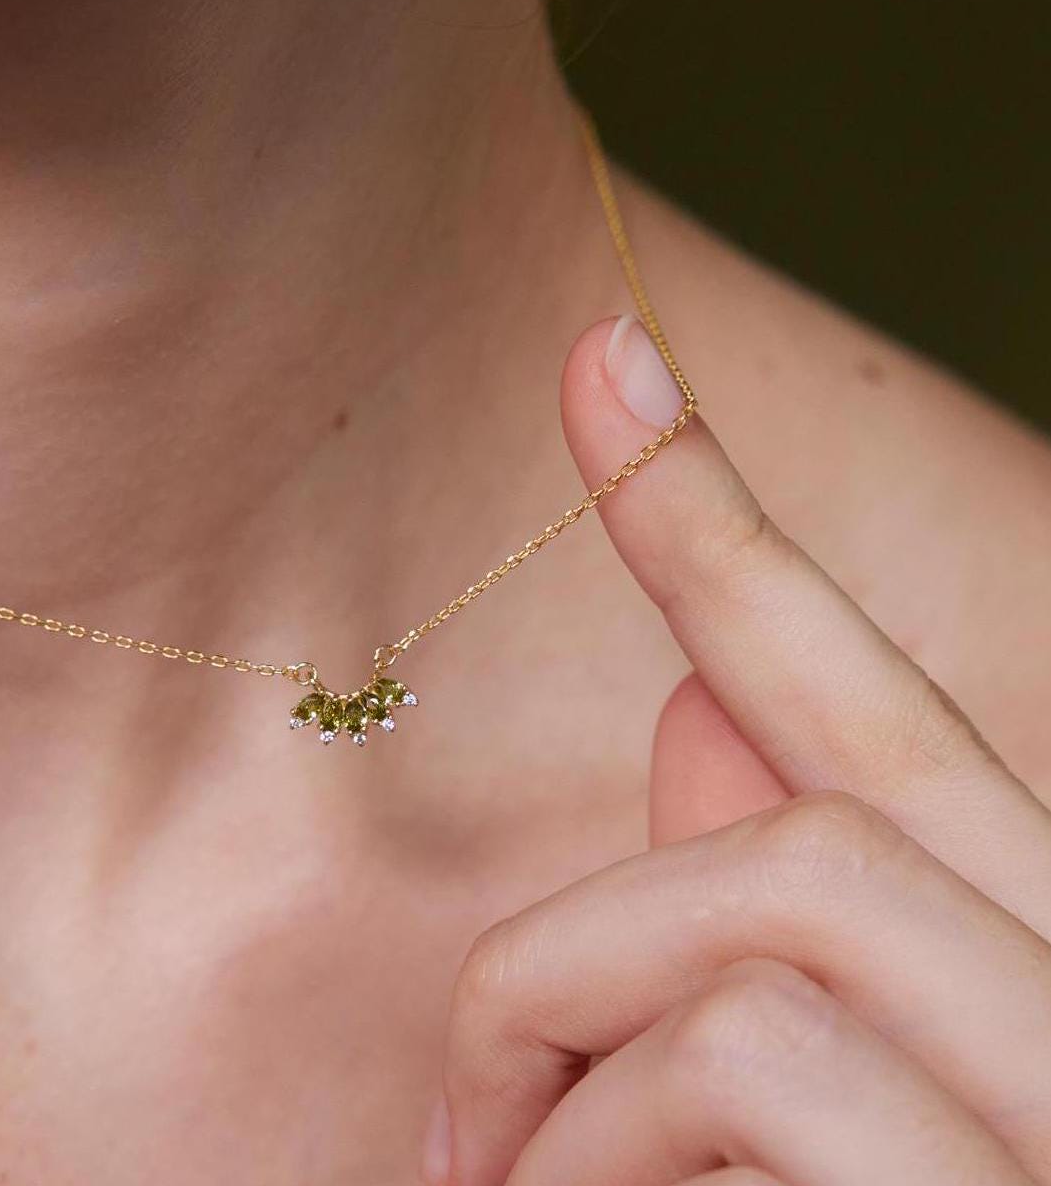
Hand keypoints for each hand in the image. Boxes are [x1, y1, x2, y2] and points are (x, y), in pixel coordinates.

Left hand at [423, 316, 1050, 1185]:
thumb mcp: (770, 1135)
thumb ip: (735, 938)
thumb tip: (695, 709)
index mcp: (1020, 984)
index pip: (877, 718)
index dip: (726, 539)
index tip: (602, 355)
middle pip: (810, 816)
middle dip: (563, 957)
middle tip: (465, 1136)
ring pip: (775, 894)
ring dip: (568, 1065)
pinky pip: (751, 1054)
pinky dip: (591, 1158)